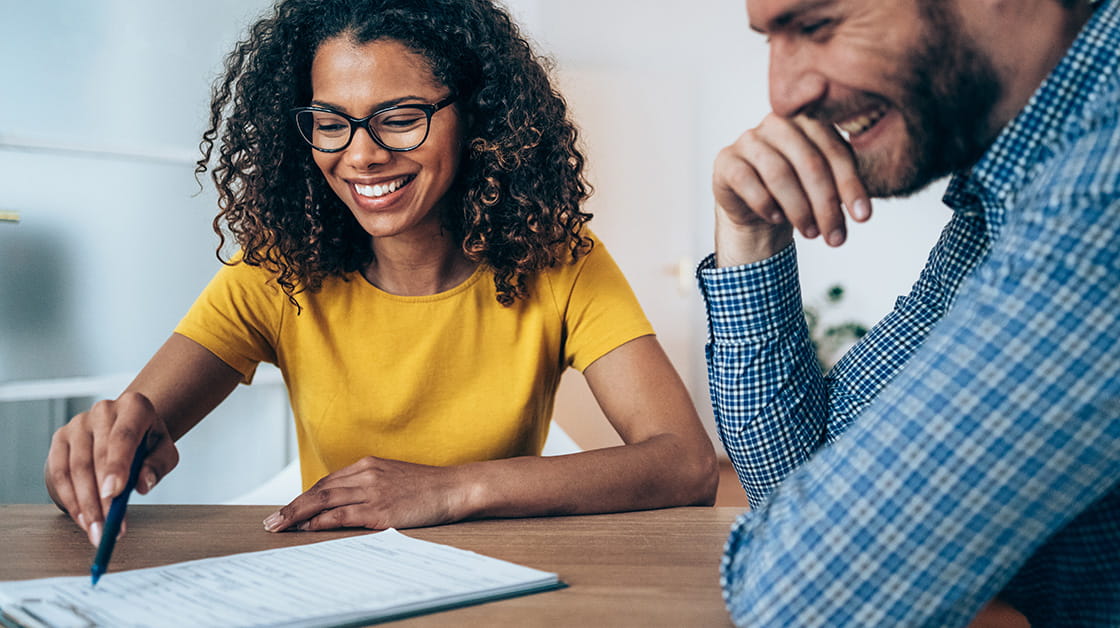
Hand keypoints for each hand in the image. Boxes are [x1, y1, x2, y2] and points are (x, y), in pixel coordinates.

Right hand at [44, 392, 177, 545]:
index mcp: (134, 407)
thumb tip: (142, 484)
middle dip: (101, 498)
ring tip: (97, 530)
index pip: (124, 436)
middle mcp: (103, 410)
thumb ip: (158, 466)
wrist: (129, 428)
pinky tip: (82, 518)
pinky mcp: (60, 438)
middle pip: (97, 457)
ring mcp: (78, 423)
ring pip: (75, 468)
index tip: (114, 494)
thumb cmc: (148, 442)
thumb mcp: (164, 451)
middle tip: (108, 527)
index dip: (117, 466)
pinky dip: (69, 499)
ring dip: (84, 504)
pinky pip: (58, 472)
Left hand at [262, 456, 470, 531]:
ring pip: (324, 501)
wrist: (455, 488)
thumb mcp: (395, 479)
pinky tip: (307, 529)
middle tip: (272, 521)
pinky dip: (321, 522)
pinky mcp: (381, 510)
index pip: (327, 482)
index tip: (288, 510)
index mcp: (369, 465)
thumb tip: (347, 504)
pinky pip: (342, 516)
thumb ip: (371, 486)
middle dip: (292, 507)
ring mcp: (373, 491)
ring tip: (280, 527)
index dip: (304, 497)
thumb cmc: (428, 488)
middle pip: (319, 490)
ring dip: (298, 515)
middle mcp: (366, 474)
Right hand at [712, 113, 871, 264]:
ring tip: (811, 233)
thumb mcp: (826, 186)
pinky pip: (747, 181)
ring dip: (799, 210)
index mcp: (809, 120)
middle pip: (809, 163)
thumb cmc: (797, 192)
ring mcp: (749, 139)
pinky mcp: (726, 160)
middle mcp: (778, 123)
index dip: (850, 186)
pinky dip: (766, 204)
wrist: (756, 207)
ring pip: (779, 173)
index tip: (863, 218)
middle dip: (825, 205)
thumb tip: (863, 210)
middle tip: (835, 237)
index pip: (835, 151)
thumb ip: (845, 183)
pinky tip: (777, 219)